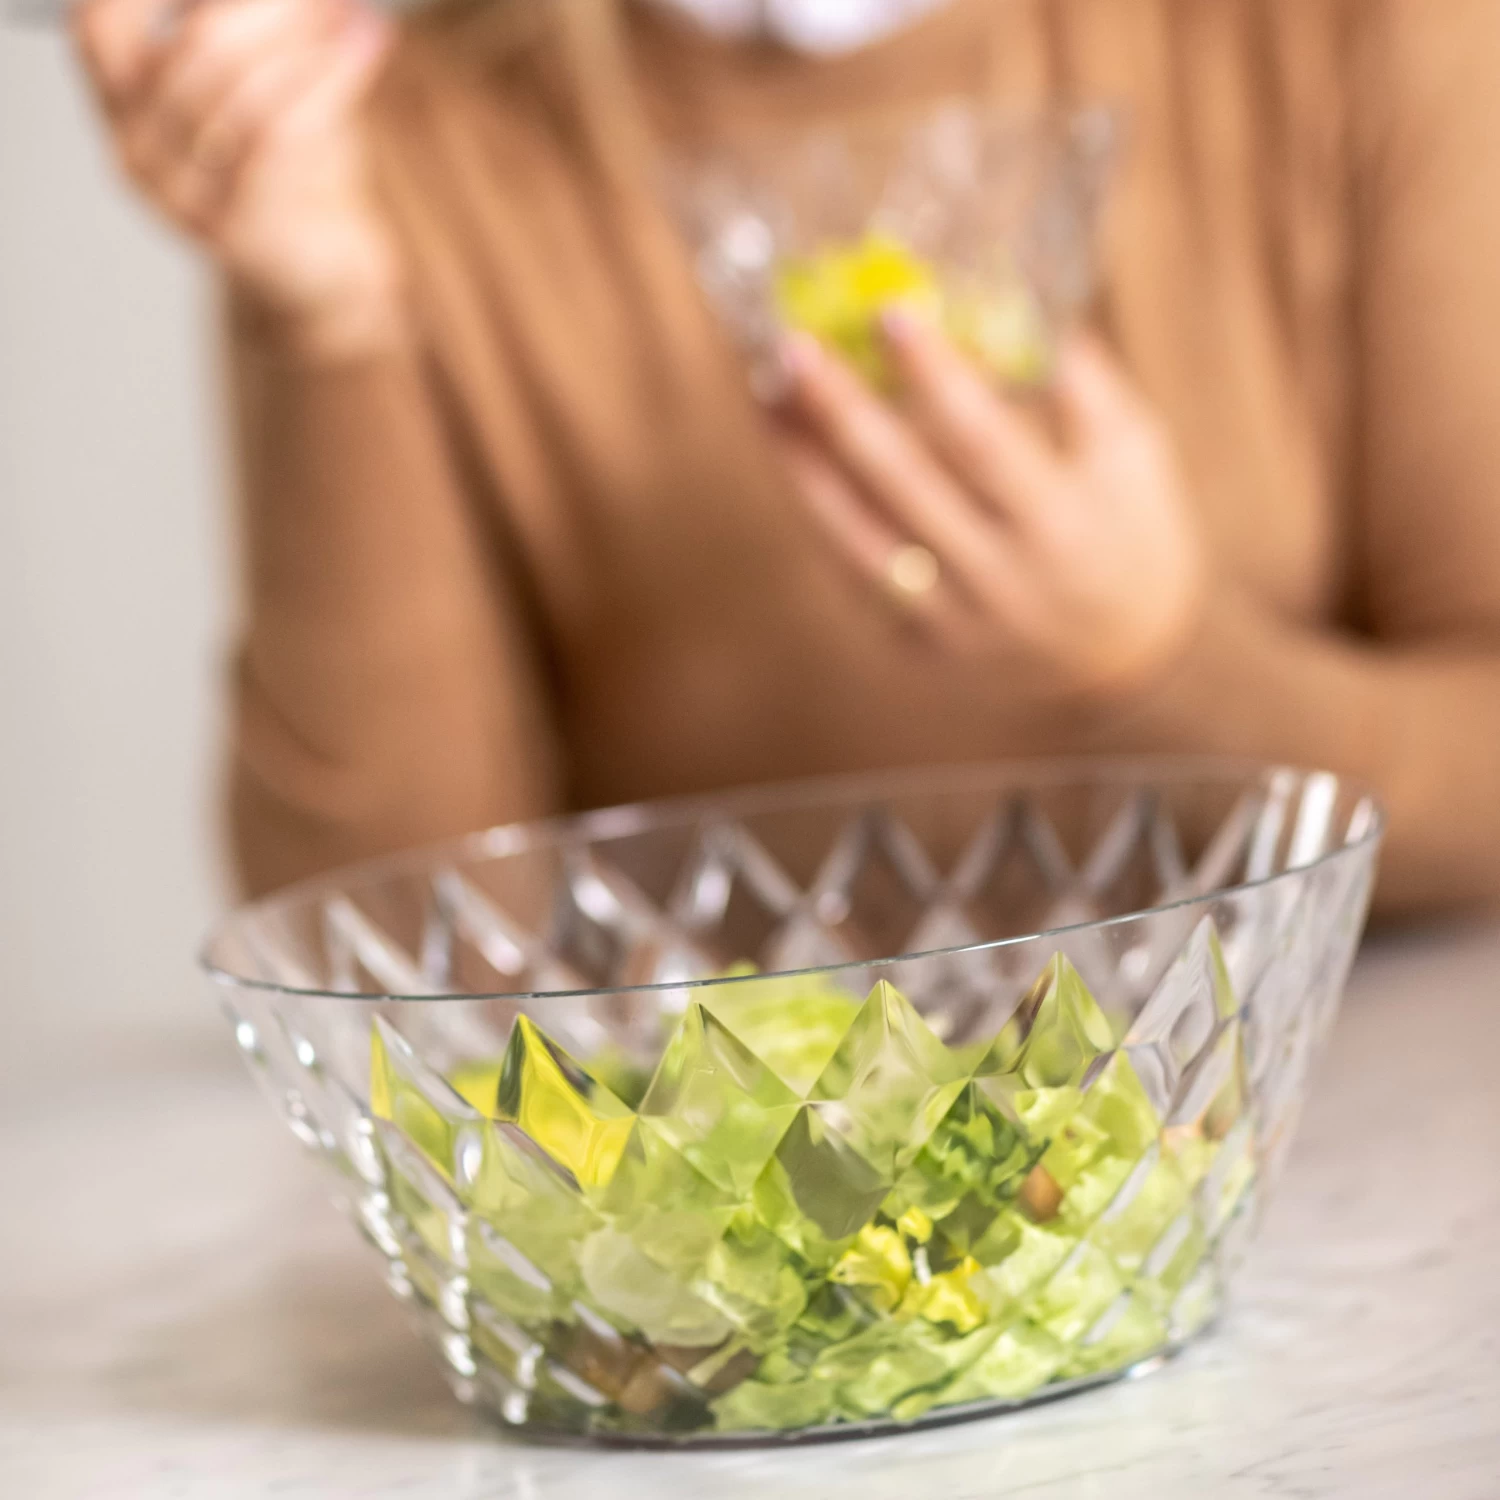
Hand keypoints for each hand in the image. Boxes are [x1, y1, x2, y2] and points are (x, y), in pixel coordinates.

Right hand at [73, 0, 401, 356]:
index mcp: (122, 102)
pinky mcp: (233, 228)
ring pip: (237, 88)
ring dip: (302, 34)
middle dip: (263, 4)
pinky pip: (277, 136)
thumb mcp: (264, 84)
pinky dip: (326, 79)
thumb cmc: (291, 169)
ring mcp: (180, 196)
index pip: (101, 21)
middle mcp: (135, 149)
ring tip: (352, 8)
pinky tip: (364, 46)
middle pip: (187, 47)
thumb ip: (259, 27)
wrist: (317, 278)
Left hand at [770, 316, 1208, 699]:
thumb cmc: (1132, 532)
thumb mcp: (1138, 456)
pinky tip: (791, 458)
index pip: (984, 440)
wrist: (1126, 658)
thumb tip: (1013, 300)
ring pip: (860, 538)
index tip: (889, 310)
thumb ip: (1083, 387)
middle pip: (905, 485)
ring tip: (767, 399)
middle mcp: (1002, 578)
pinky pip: (858, 576)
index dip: (934, 376)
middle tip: (794, 346)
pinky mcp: (922, 649)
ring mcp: (955, 621)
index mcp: (1062, 523)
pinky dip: (821, 515)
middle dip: (842, 411)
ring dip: (805, 465)